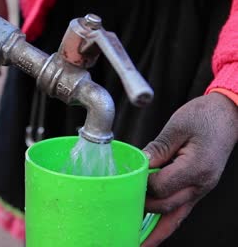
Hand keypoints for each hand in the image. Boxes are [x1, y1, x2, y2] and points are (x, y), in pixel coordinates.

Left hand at [141, 92, 237, 246]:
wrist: (227, 115)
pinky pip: (181, 211)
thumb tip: (138, 166)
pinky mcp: (198, 188)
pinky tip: (152, 233)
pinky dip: (165, 225)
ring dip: (156, 232)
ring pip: (176, 217)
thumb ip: (156, 149)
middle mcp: (201, 184)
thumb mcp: (176, 127)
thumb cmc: (204, 117)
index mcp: (196, 168)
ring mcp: (201, 189)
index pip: (160, 187)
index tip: (126, 182)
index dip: (141, 186)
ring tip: (137, 243)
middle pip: (166, 206)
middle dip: (143, 210)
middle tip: (120, 213)